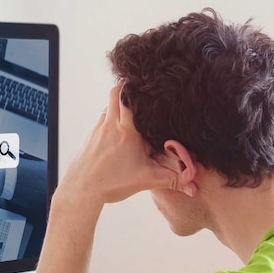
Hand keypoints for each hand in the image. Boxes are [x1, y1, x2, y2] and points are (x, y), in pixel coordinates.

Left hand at [57, 84, 179, 205]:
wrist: (80, 190)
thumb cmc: (111, 183)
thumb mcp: (145, 180)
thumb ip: (170, 180)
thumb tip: (193, 188)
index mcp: (127, 131)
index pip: (128, 97)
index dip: (136, 86)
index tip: (145, 82)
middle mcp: (110, 125)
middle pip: (115, 94)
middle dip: (125, 88)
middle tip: (137, 89)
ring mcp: (97, 130)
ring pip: (107, 107)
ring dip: (117, 106)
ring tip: (130, 111)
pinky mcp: (89, 137)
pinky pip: (101, 121)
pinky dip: (109, 120)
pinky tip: (116, 132)